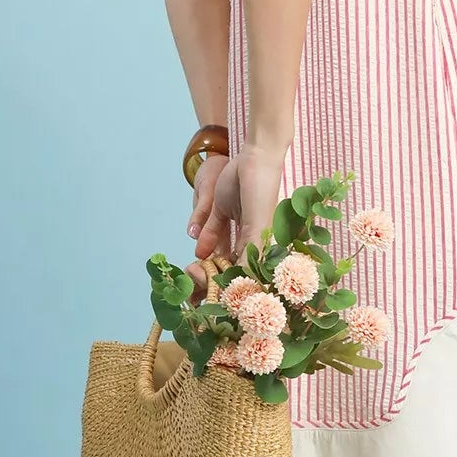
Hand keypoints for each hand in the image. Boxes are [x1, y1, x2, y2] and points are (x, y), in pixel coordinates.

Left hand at [184, 141, 288, 302]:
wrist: (256, 157)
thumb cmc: (262, 192)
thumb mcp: (257, 226)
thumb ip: (249, 255)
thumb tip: (240, 287)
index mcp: (263, 245)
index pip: (246, 274)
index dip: (230, 288)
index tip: (214, 299)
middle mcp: (251, 238)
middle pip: (232, 266)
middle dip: (214, 280)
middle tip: (197, 289)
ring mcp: (237, 225)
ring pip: (220, 251)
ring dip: (207, 264)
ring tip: (192, 274)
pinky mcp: (223, 211)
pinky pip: (212, 232)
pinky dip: (205, 242)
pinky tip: (197, 254)